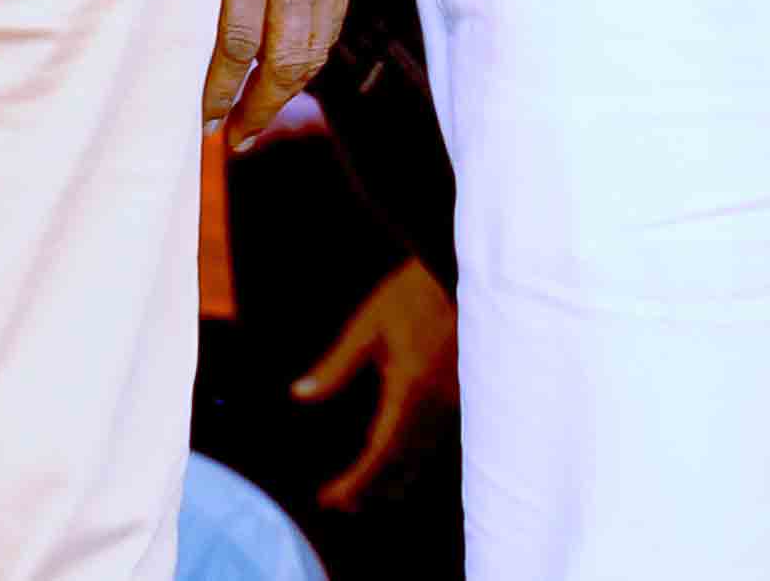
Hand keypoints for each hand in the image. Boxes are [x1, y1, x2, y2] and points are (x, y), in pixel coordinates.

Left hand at [287, 256, 458, 511]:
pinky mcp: (466, 391)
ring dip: (394, 475)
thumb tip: (299, 394)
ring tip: (365, 487)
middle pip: (403, 464)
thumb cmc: (417, 290)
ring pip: (424, 453)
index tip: (329, 498)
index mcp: (410, 389)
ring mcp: (457, 398)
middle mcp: (438, 403)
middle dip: (372, 488)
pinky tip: (396, 451)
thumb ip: (336, 365)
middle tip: (341, 501)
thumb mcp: (370, 323)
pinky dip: (413, 453)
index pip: (380, 454)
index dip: (355, 483)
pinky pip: (437, 436)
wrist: (470, 268)